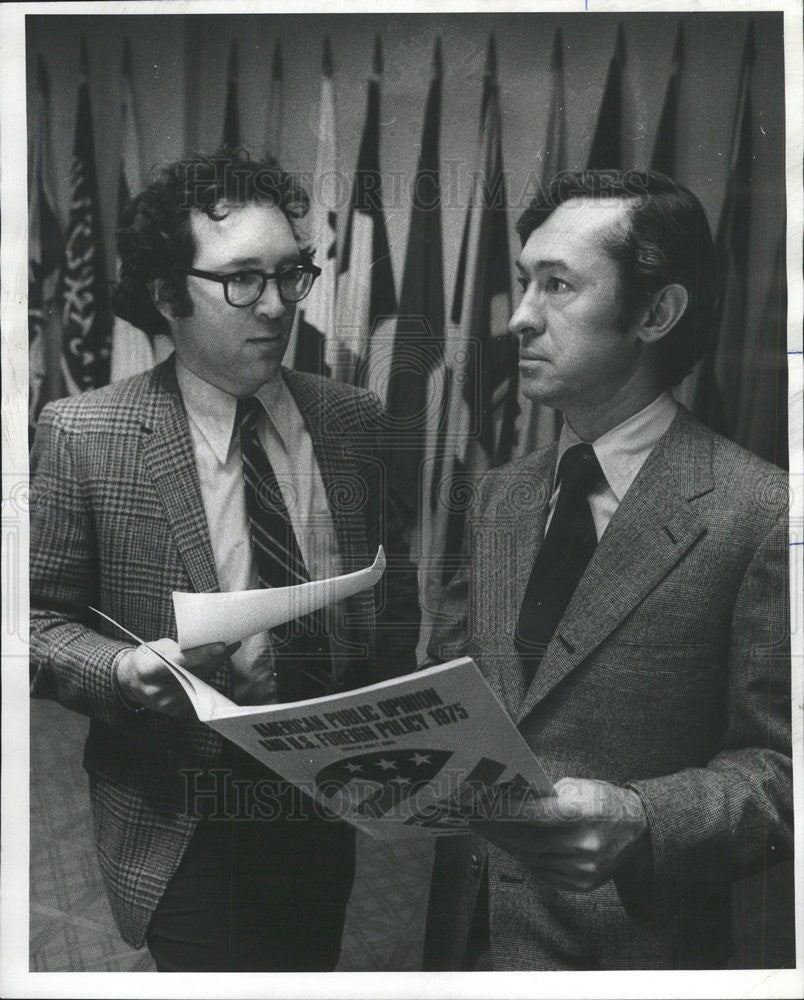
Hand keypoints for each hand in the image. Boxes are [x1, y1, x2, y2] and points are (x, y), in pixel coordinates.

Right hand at [116, 638, 239, 716]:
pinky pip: (198, 694)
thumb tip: (207, 644)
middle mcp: (156, 691)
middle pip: (194, 674)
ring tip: (219, 654)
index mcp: (147, 670)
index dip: (202, 653)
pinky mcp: (175, 712)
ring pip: (199, 684)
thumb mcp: (156, 647)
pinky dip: (205, 681)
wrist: (132, 681)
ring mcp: (166, 704)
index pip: (180, 661)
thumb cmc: (146, 659)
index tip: (222, 646)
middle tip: (230, 645)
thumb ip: (178, 648)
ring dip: (212, 669)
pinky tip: (209, 669)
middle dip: (214, 659)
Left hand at [470, 777, 648, 891]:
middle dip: (498, 832)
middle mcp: (582, 844)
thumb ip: (544, 794)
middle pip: (528, 842)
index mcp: (581, 813)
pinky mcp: (582, 884)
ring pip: (532, 860)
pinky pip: (544, 874)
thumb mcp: (575, 786)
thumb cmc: (601, 800)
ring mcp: (582, 869)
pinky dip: (527, 860)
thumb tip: (508, 796)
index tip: (481, 807)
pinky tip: (515, 847)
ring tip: (492, 833)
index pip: (533, 815)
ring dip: (509, 846)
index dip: (504, 812)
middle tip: (477, 821)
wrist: (637, 829)